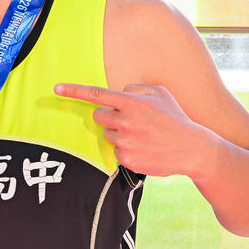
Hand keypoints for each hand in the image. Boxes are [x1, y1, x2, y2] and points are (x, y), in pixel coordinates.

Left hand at [53, 83, 212, 178]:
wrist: (192, 149)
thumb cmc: (175, 118)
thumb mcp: (160, 94)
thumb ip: (135, 89)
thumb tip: (119, 92)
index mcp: (132, 102)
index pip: (97, 94)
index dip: (74, 91)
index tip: (56, 88)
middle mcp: (126, 122)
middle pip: (98, 117)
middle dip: (109, 117)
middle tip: (129, 120)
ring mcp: (126, 142)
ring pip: (108, 135)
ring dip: (119, 134)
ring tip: (143, 136)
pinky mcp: (127, 160)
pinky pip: (116, 152)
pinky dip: (127, 150)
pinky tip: (145, 148)